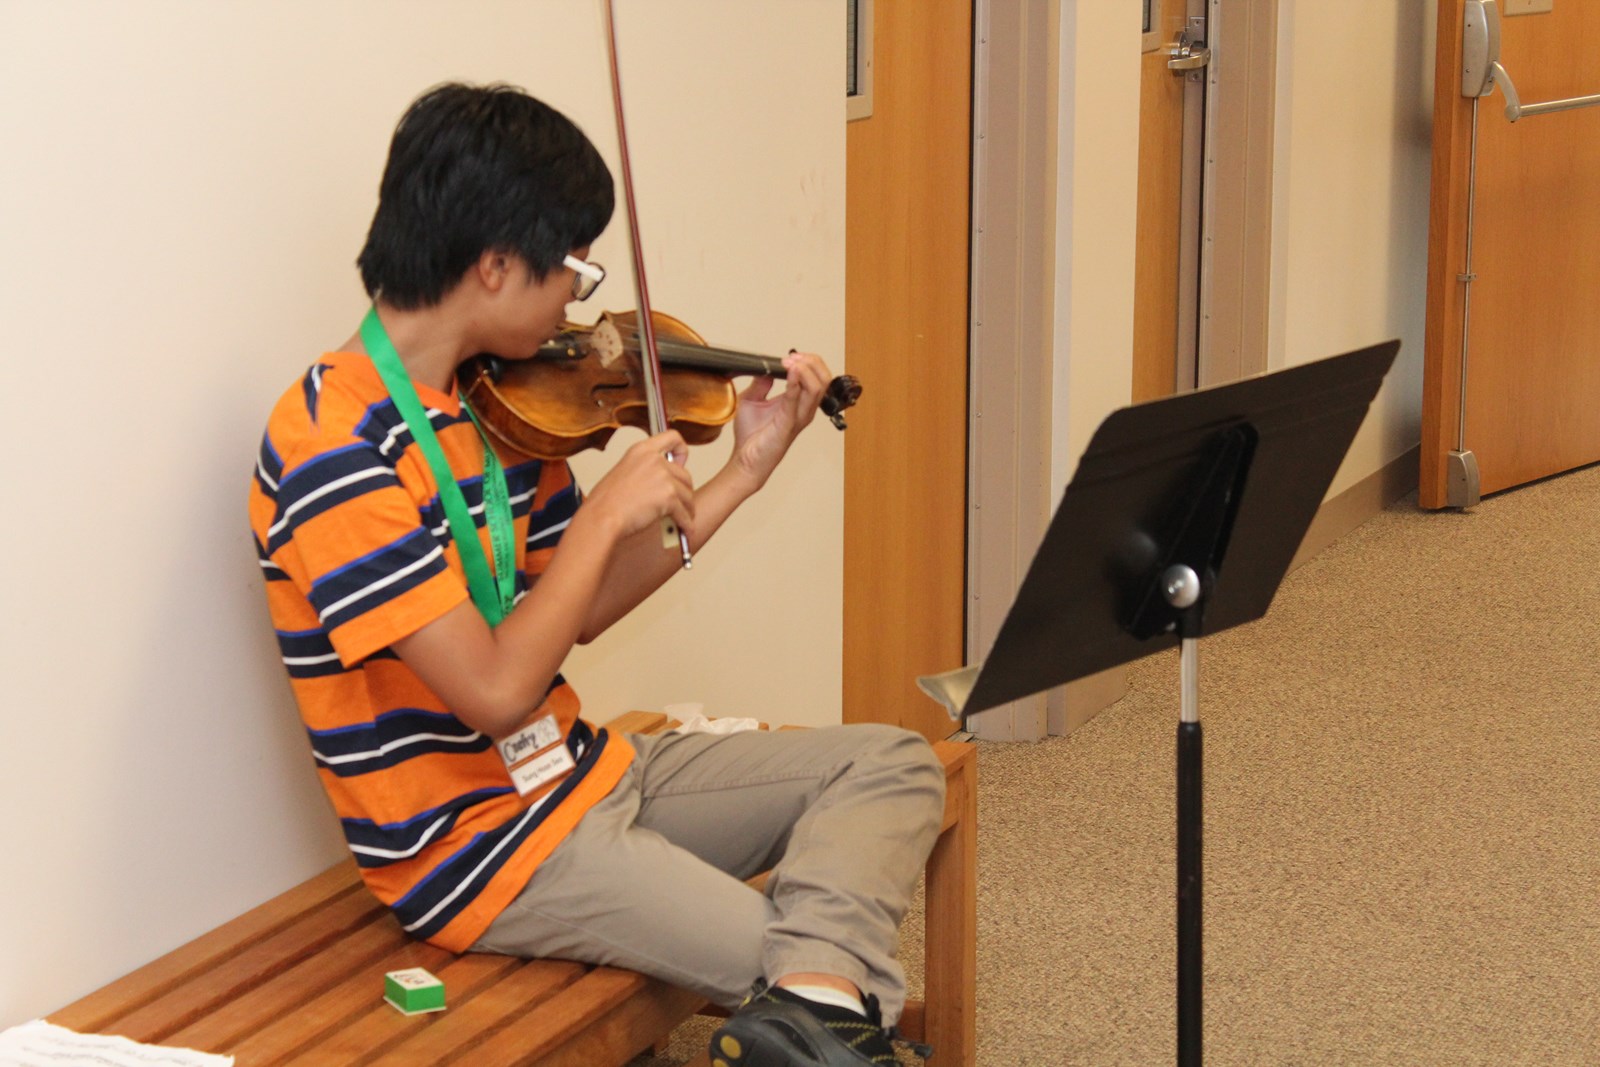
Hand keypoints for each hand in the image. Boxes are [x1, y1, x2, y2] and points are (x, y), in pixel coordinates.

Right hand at [582, 431, 693, 541]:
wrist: (601, 517)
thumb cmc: (605, 502)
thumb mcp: (623, 471)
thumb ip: (644, 470)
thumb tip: (659, 482)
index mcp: (642, 450)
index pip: (672, 437)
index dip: (682, 451)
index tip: (681, 463)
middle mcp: (655, 460)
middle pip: (684, 474)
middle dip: (685, 491)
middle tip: (681, 502)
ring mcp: (663, 477)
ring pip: (687, 495)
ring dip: (687, 509)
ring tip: (685, 518)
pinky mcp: (668, 496)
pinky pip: (684, 512)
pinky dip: (686, 523)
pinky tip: (685, 529)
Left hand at [729, 350, 829, 486]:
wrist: (745, 459)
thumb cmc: (753, 436)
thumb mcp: (752, 400)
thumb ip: (761, 383)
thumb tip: (765, 368)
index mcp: (799, 403)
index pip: (818, 376)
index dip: (808, 361)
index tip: (790, 356)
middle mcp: (804, 409)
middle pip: (824, 379)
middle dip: (811, 362)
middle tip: (792, 357)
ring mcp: (799, 417)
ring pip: (817, 387)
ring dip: (804, 369)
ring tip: (790, 363)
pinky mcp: (788, 424)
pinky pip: (796, 400)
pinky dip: (795, 383)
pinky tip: (789, 372)